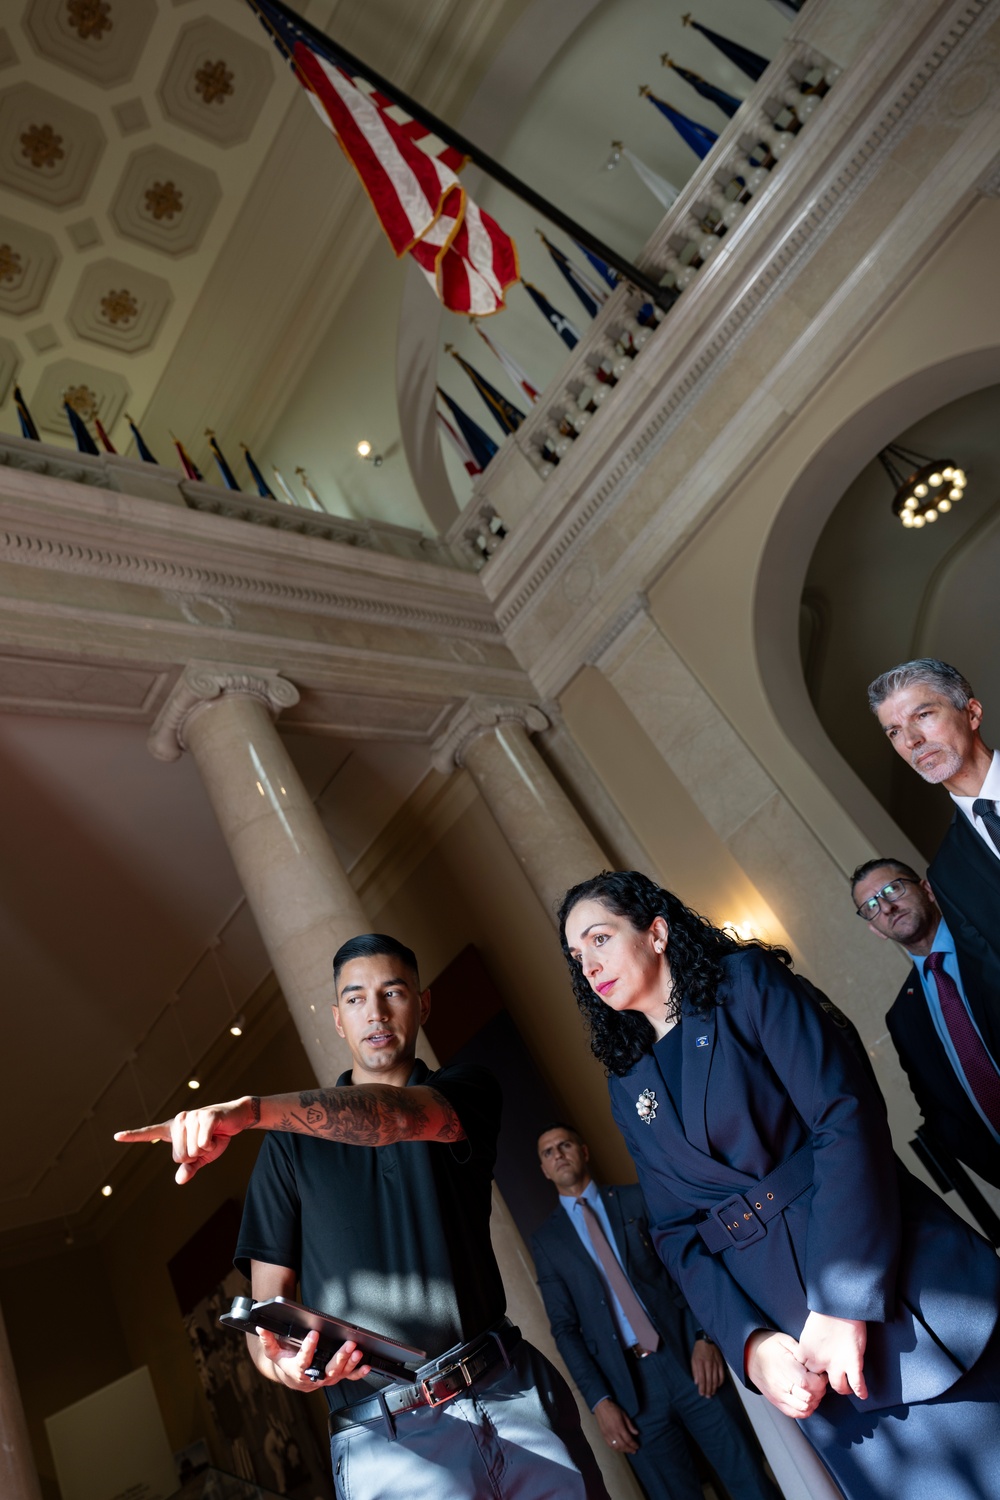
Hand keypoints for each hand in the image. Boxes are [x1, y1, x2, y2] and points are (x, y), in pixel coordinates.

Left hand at [114, 1096, 256, 1183]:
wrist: (237, 1117)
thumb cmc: (216, 1136)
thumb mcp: (202, 1156)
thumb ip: (190, 1167)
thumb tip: (180, 1180)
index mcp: (174, 1128)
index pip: (150, 1133)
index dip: (133, 1136)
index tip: (116, 1136)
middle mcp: (179, 1120)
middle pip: (179, 1156)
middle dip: (195, 1156)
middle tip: (206, 1141)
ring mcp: (191, 1117)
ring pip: (192, 1151)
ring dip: (206, 1149)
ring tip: (212, 1135)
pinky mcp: (205, 1116)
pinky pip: (202, 1144)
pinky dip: (212, 1145)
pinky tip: (217, 1134)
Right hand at [257, 1327, 370, 1390]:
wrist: (291, 1377)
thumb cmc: (284, 1361)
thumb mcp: (273, 1352)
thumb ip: (268, 1341)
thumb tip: (261, 1328)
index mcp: (298, 1370)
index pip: (303, 1360)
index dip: (308, 1348)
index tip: (314, 1333)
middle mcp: (314, 1377)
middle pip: (327, 1370)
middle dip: (340, 1357)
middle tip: (348, 1344)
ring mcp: (326, 1379)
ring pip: (340, 1373)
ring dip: (350, 1362)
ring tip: (357, 1350)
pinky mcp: (335, 1377)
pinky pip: (348, 1377)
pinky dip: (358, 1373)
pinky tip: (366, 1365)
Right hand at [593, 1397, 639, 1453]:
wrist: (601, 1406)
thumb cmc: (614, 1409)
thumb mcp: (624, 1415)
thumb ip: (630, 1425)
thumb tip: (637, 1433)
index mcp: (619, 1426)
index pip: (628, 1439)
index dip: (633, 1444)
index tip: (637, 1447)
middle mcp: (613, 1432)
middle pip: (622, 1445)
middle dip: (629, 1449)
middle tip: (634, 1451)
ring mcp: (607, 1435)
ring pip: (616, 1447)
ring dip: (623, 1450)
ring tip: (628, 1450)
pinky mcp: (603, 1435)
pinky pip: (610, 1445)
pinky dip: (616, 1449)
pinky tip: (620, 1449)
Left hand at [690, 1338, 723, 1396]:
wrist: (707, 1339)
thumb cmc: (699, 1350)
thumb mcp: (693, 1359)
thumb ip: (694, 1371)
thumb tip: (696, 1382)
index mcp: (700, 1363)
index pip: (702, 1378)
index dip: (702, 1387)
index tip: (701, 1393)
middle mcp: (709, 1364)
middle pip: (709, 1380)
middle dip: (708, 1390)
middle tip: (707, 1396)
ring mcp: (716, 1364)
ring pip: (716, 1379)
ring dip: (714, 1388)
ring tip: (712, 1393)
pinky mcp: (721, 1363)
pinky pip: (722, 1375)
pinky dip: (720, 1382)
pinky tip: (718, 1386)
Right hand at [745, 1330, 827, 1418]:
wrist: (748, 1354)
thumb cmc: (767, 1345)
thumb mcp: (784, 1340)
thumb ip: (801, 1350)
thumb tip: (815, 1359)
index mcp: (784, 1368)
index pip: (807, 1383)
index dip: (819, 1381)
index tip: (820, 1374)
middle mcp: (781, 1385)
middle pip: (808, 1397)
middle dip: (819, 1391)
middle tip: (819, 1382)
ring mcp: (778, 1395)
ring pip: (804, 1408)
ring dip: (814, 1401)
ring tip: (813, 1391)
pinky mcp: (776, 1401)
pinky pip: (794, 1414)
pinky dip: (805, 1411)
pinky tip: (807, 1401)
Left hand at [797, 1312, 867, 1398]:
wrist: (839, 1304)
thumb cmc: (824, 1310)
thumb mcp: (809, 1328)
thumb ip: (809, 1342)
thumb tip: (813, 1347)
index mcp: (805, 1350)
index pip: (802, 1371)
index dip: (809, 1374)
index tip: (815, 1373)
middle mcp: (818, 1360)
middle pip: (817, 1382)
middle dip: (823, 1384)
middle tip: (830, 1382)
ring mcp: (836, 1363)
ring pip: (838, 1387)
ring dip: (843, 1389)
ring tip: (847, 1388)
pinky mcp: (852, 1363)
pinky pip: (857, 1383)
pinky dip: (860, 1390)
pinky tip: (863, 1394)